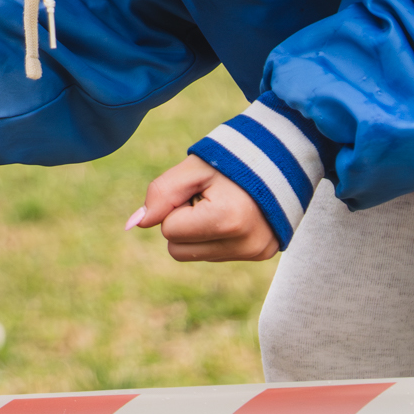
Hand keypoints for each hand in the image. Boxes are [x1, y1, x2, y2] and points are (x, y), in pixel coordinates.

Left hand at [132, 154, 278, 260]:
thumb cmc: (229, 161)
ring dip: (200, 230)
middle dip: (184, 223)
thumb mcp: (191, 169)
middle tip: (207, 197)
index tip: (196, 190)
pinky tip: (233, 213)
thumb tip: (134, 224)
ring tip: (222, 204)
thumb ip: (161, 194)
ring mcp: (256, 252)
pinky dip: (217, 235)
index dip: (175, 206)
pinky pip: (217, 254)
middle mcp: (245, 244)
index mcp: (226, 220)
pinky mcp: (262, 254)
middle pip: (178, 250)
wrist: (279, 159)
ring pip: (196, 255)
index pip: (169, 230)